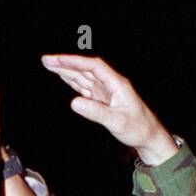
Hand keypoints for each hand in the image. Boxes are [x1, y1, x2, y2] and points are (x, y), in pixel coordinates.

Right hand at [40, 54, 176, 164]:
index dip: (75, 62)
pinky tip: (64, 77)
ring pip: (83, 77)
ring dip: (67, 70)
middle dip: (65, 63)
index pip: (93, 67)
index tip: (58, 60)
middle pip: (85, 69)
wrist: (148, 136)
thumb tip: (74, 102)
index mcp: (116, 84)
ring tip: (50, 65)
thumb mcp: (117, 121)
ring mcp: (106, 91)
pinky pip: (85, 87)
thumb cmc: (137, 128)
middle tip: (46, 60)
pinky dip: (73, 81)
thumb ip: (96, 111)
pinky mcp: (103, 99)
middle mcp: (110, 84)